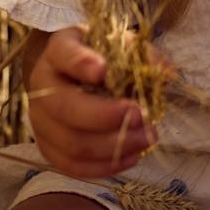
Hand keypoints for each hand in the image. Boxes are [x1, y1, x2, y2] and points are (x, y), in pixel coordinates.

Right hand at [26, 26, 156, 178]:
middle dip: (105, 116)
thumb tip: (168, 73)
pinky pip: (72, 166)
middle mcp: (42, 85)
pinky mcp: (48, 147)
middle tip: (140, 116)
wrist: (73, 73)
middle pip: (66, 108)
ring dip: (112, 146)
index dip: (81, 63)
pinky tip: (131, 157)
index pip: (65, 54)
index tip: (103, 70)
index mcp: (59, 50)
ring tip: (146, 139)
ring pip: (71, 143)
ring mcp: (41, 119)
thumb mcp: (121, 44)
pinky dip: (104, 166)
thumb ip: (143, 55)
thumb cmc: (101, 55)